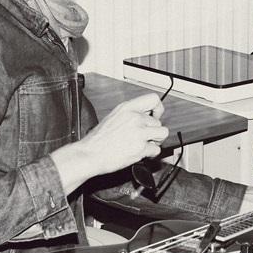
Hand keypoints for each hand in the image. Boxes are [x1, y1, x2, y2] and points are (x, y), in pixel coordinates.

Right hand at [51, 93, 168, 192]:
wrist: (90, 154)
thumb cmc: (98, 139)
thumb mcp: (113, 116)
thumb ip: (130, 114)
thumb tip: (146, 115)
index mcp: (128, 108)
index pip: (153, 99)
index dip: (158, 108)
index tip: (156, 115)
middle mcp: (135, 117)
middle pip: (158, 121)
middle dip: (153, 131)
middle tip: (144, 137)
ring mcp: (139, 132)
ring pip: (162, 133)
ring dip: (156, 141)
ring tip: (145, 144)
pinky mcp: (141, 147)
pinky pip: (156, 149)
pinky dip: (151, 153)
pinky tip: (141, 153)